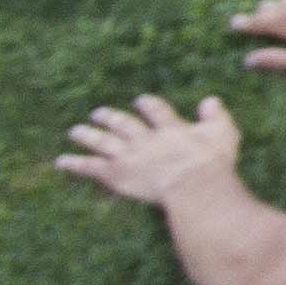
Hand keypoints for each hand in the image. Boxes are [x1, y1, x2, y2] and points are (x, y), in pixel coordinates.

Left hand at [56, 92, 243, 207]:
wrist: (192, 184)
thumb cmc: (212, 162)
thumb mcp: (224, 133)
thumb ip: (216, 116)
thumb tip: (210, 100)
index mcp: (170, 128)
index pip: (156, 110)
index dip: (147, 105)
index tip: (140, 100)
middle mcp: (145, 139)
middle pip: (123, 124)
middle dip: (110, 117)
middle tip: (98, 112)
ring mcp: (128, 155)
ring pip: (102, 142)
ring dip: (88, 135)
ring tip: (75, 130)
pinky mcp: (116, 174)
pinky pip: (90, 167)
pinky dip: (75, 163)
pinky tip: (61, 161)